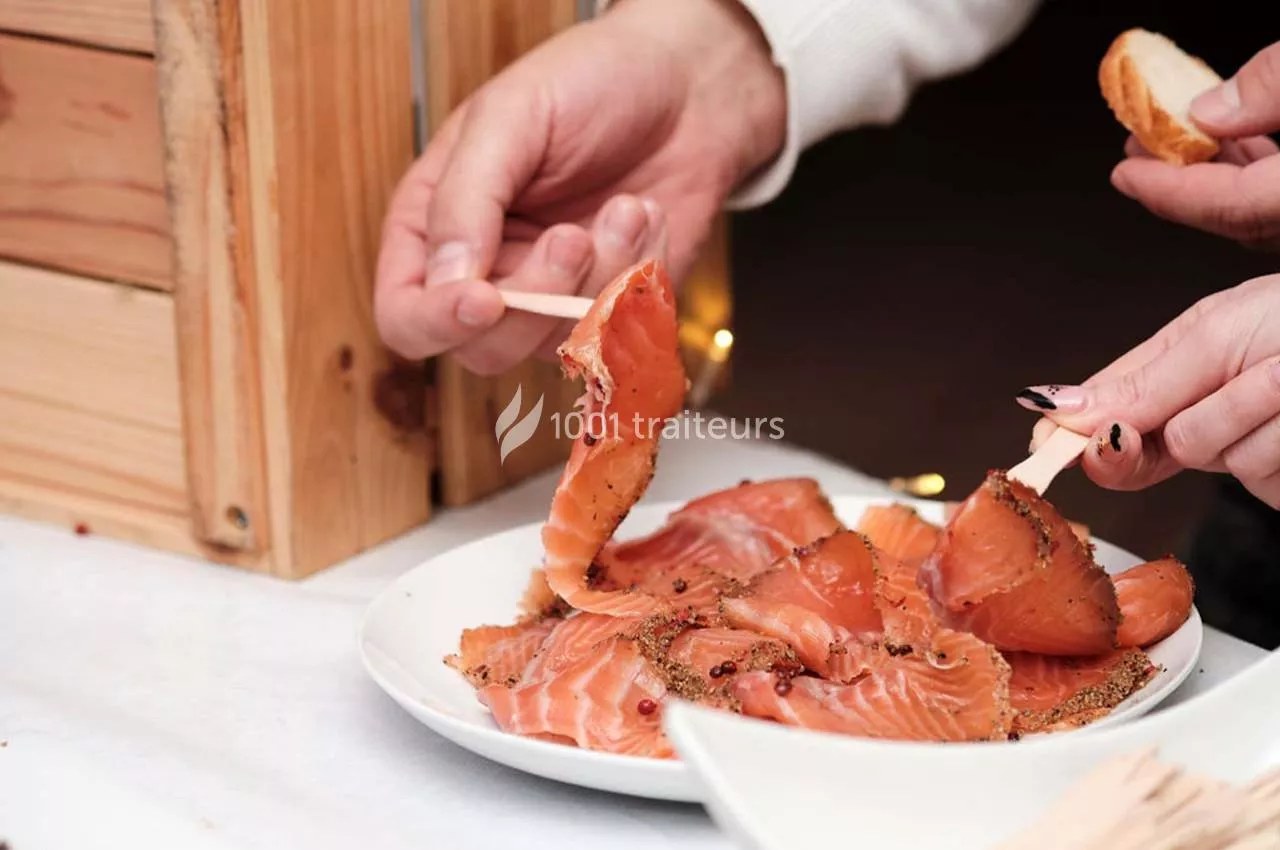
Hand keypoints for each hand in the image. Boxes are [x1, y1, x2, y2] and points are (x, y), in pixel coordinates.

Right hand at [375, 0, 784, 373]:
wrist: (687, 86)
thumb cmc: (591, 81)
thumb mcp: (512, 115)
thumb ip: (466, 197)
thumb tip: (448, 276)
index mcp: (435, 226)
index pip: (407, 316)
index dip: (437, 322)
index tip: (485, 299)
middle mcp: (488, 272)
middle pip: (483, 348)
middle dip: (537, 297)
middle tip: (574, 236)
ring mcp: (551, 298)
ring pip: (557, 344)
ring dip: (601, 278)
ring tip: (628, 208)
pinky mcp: (612, 307)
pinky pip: (620, 332)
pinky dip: (640, 278)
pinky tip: (647, 218)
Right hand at [1019, 275, 1279, 506]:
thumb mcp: (1218, 333)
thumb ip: (1139, 382)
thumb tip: (1056, 407)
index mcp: (1172, 367)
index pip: (1095, 412)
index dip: (1069, 435)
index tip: (1048, 450)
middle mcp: (1199, 413)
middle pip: (1145, 450)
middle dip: (1194, 416)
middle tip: (1241, 389)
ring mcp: (1241, 451)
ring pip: (1215, 460)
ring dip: (1260, 417)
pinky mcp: (1277, 482)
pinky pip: (1264, 479)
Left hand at [1111, 41, 1279, 250]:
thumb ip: (1274, 86)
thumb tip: (1209, 111)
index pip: (1230, 208)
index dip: (1169, 193)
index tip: (1124, 175)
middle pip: (1242, 216)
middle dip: (1182, 185)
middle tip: (1138, 154)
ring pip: (1265, 210)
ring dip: (1221, 178)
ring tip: (1179, 142)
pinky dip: (1260, 173)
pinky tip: (1243, 143)